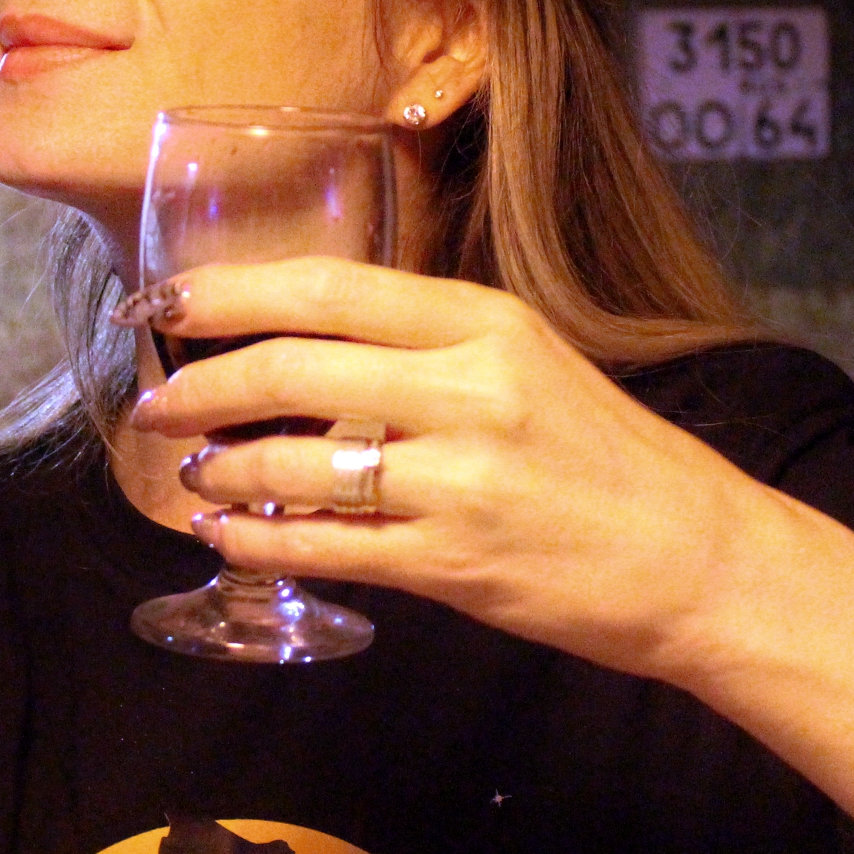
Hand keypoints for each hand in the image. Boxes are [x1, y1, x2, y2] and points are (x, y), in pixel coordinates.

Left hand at [123, 257, 790, 683]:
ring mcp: (459, 481)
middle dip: (200, 385)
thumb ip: (423, 341)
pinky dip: (260, 541)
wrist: (699, 560)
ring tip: (194, 472)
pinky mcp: (453, 564)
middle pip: (292, 368)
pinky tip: (228, 537)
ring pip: (296, 462)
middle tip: (154, 402)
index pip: (325, 289)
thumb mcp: (527, 359)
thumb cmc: (606, 456)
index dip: (225, 293)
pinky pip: (324, 546)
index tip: (160, 302)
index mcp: (485, 323)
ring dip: (223, 468)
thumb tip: (298, 337)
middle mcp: (470, 391)